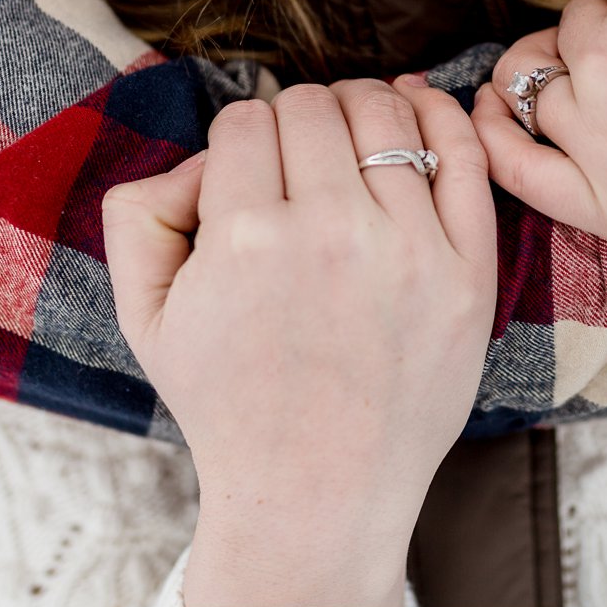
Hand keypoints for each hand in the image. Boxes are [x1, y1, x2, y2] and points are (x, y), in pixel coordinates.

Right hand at [104, 78, 492, 606]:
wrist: (315, 500)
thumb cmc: (229, 404)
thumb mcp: (143, 314)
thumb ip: (138, 212)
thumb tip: (200, 154)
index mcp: (245, 239)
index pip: (246, 118)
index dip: (239, 141)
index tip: (247, 178)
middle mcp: (329, 235)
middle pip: (312, 105)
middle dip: (295, 121)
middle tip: (295, 164)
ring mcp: (409, 254)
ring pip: (384, 114)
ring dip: (359, 110)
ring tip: (348, 142)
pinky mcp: (467, 277)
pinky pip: (461, 156)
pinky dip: (439, 114)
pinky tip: (416, 109)